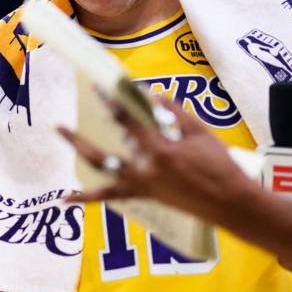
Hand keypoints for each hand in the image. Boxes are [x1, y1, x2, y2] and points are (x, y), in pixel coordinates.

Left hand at [56, 95, 256, 224]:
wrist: (231, 203)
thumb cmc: (219, 164)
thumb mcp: (199, 132)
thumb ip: (172, 112)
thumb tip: (148, 93)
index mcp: (160, 150)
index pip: (128, 121)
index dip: (112, 102)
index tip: (99, 87)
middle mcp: (145, 168)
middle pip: (108, 146)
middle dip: (84, 134)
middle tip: (63, 120)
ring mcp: (141, 184)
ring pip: (103, 167)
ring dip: (82, 150)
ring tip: (60, 132)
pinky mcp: (143, 195)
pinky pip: (109, 196)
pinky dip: (86, 198)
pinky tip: (63, 199)